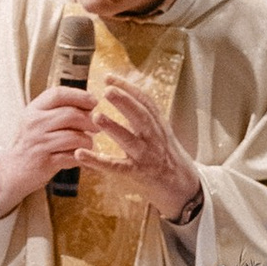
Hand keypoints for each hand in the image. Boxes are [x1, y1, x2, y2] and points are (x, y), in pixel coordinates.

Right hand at [0, 81, 105, 215]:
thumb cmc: (28, 143)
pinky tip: (83, 157)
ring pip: (74, 137)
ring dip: (88, 140)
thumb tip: (88, 106)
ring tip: (89, 143)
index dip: (80, 95)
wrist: (9, 171)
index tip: (93, 101)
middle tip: (96, 126)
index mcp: (33, 110)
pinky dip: (82, 157)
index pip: (58, 94)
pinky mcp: (45, 163)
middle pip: (70, 114)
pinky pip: (72, 157)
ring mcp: (39, 143)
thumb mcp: (35, 121)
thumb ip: (56, 111)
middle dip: (89, 120)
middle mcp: (34, 124)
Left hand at [93, 74, 203, 226]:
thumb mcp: (162, 134)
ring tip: (96, 116)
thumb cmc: (169, 159)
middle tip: (107, 89)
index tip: (109, 77)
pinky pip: (116, 166)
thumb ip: (146, 119)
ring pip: (130, 139)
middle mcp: (155, 138)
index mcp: (159, 126)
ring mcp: (146, 156)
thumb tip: (126, 98)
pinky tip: (81, 154)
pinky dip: (98, 161)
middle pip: (141, 115)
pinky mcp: (138, 174)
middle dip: (125, 101)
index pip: (145, 101)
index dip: (128, 88)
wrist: (185, 189)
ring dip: (113, 127)